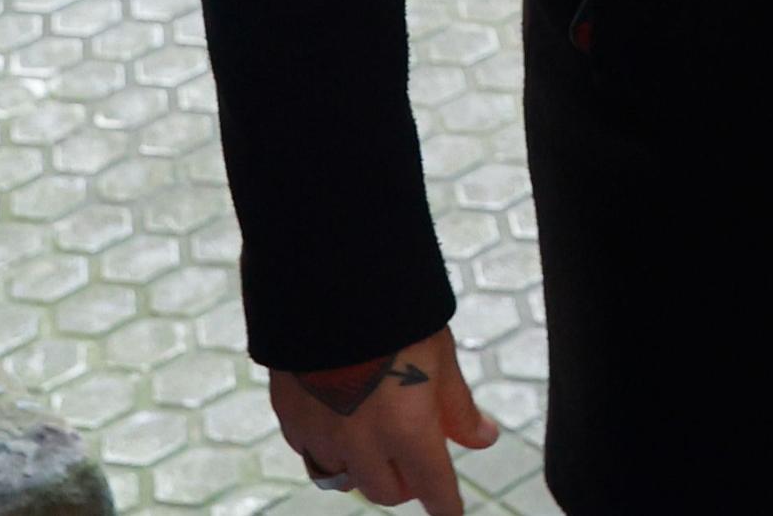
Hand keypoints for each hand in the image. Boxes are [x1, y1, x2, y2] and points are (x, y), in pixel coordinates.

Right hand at [270, 334, 499, 512]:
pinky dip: (328, 448)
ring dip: (364, 469)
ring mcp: (320, 433)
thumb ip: (458, 407)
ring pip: (344, 479)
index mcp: (407, 430)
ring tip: (375, 439)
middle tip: (415, 456)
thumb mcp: (440, 357)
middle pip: (386, 492)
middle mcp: (361, 443)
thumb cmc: (394, 314)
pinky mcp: (289, 416)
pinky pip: (310, 452)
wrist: (326, 280)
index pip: (432, 490)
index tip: (450, 511)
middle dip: (405, 482)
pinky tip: (339, 419)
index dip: (446, 505)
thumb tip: (483, 438)